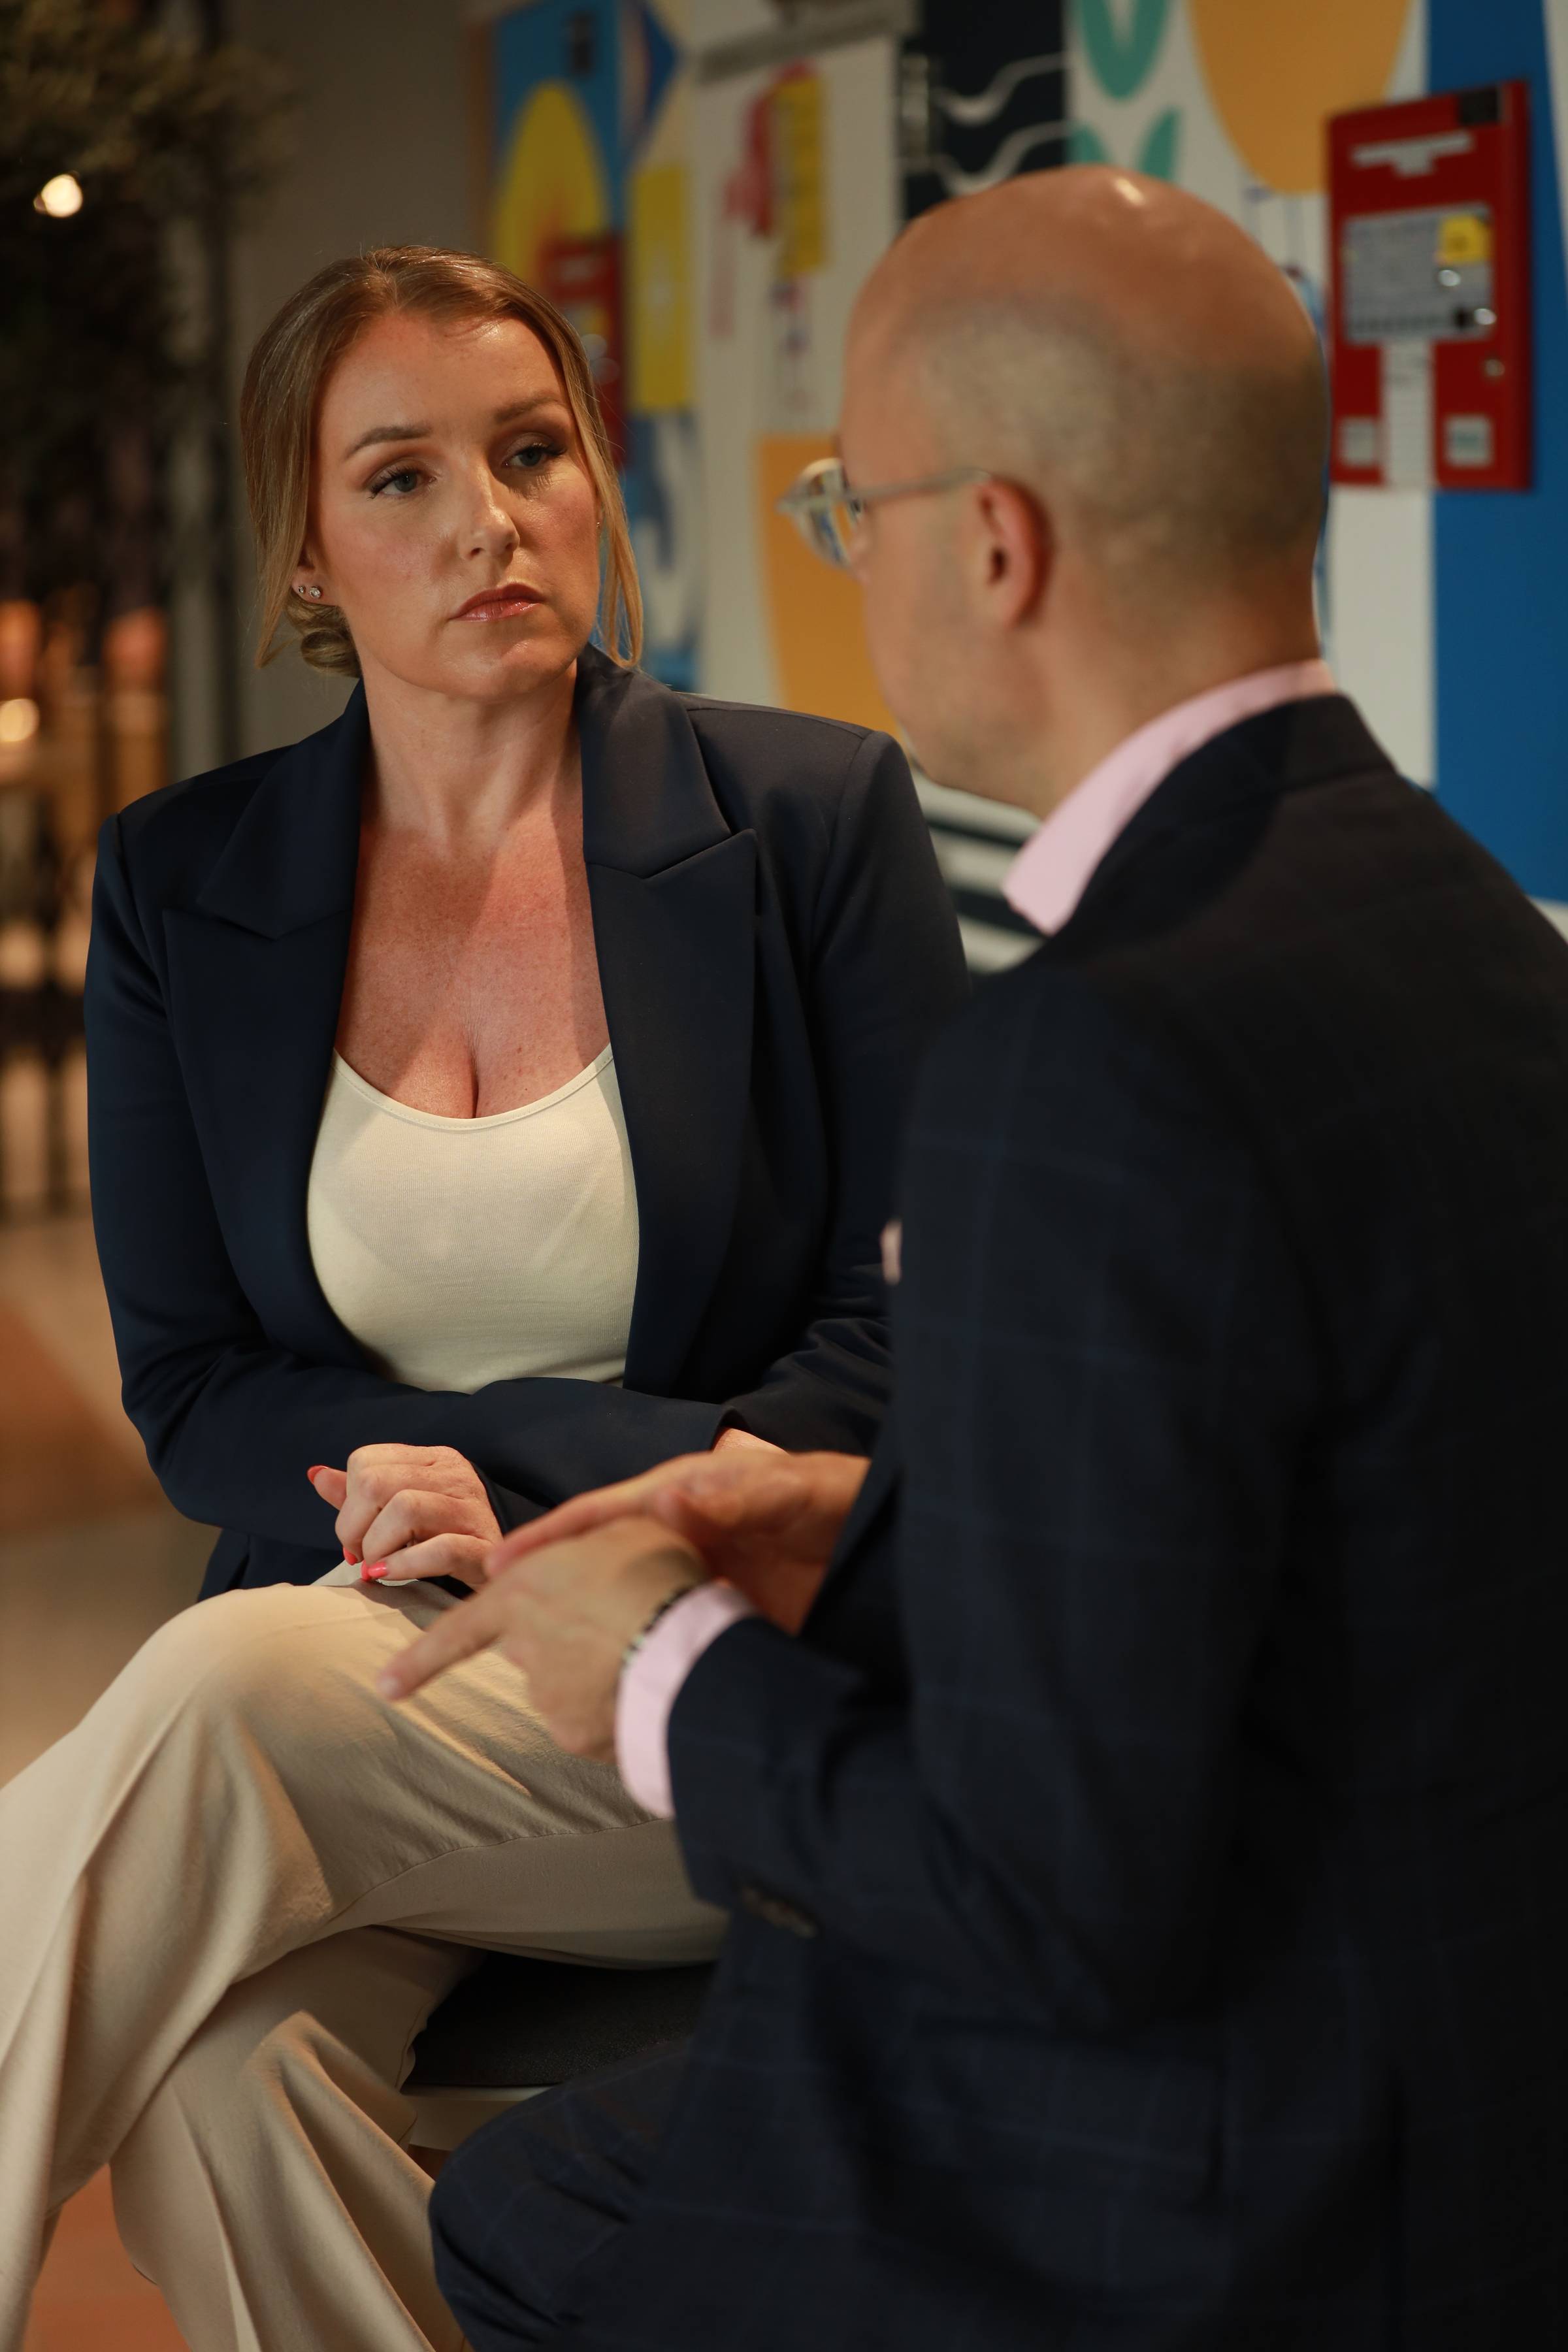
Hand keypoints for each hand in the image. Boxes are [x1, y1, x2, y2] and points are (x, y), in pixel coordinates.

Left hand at [307, 1445, 501, 1588]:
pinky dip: (404, 1565)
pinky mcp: (486, 1548)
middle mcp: (457, 1476)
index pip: (365, 1462)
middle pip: (377, 1483)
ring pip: (405, 1509)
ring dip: (377, 1548)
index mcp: (435, 1460)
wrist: (502, 1576)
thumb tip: (315, 1474)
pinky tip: (391, 1576)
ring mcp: (474, 1510)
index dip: (347, 1503)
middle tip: (361, 1556)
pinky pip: (440, 1549)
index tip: (356, 1537)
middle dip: (353, 1527)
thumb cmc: (442, 1544)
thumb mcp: (396, 1516)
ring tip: (379, 1568)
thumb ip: (358, 1497)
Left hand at [375, 1517, 706, 1755]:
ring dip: (595, 1670)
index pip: (458, 1631)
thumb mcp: (622, 1530)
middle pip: (532, 1648)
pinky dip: (613, 1704)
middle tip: (619, 1619)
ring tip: (646, 1644)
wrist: (689, 1643)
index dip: (419, 1661)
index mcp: (521, 1592)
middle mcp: (524, 1647)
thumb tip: (576, 1556)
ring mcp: (547, 1694)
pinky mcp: (576, 1732)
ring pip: (564, 1684)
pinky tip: (648, 1681)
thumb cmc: (658, 1574)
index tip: (385, 1688)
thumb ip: (583, 1544)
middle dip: (563, 1641)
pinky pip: (591, 1719)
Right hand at [483, 1448, 871, 1633]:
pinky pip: (658, 1635)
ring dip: (577, 1629)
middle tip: (485, 1625)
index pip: (598, 1514)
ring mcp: (692, 1577)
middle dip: (540, 1589)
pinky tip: (605, 1690)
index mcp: (682, 1496)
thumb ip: (734, 1497)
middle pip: (592, 1560)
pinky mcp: (714, 1615)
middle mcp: (675, 1535)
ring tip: (526, 1664)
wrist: (884, 1536)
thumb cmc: (835, 1499)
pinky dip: (628, 1659)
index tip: (500, 1566)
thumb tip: (664, 1498)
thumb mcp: (789, 1492)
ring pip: (617, 1602)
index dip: (547, 1539)